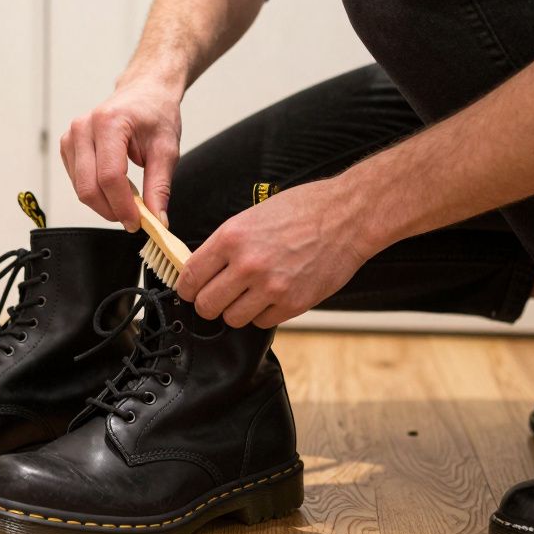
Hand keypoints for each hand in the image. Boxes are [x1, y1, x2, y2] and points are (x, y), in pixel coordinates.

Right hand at [60, 78, 182, 230]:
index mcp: (109, 122)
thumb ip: (159, 186)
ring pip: (81, 188)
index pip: (110, 177)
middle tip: (133, 219)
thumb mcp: (166, 149)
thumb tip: (156, 219)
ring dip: (104, 204)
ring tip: (128, 200)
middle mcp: (84, 127)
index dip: (122, 206)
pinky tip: (114, 188)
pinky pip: (77, 182)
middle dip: (111, 210)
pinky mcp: (67, 146)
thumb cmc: (155, 113)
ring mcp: (71, 136)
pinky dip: (96, 193)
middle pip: (89, 187)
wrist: (144, 91)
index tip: (137, 223)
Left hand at [176, 179, 376, 327]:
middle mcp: (248, 264)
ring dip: (236, 310)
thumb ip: (225, 246)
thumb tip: (201, 270)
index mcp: (232, 238)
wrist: (347, 216)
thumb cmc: (302, 210)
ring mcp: (271, 287)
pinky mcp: (293, 303)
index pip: (191, 277)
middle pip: (207, 305)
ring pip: (232, 319)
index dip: (187, 288)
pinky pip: (261, 322)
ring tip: (248, 295)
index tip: (190, 291)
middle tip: (217, 297)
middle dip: (208, 304)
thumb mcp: (251, 217)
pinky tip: (272, 296)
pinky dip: (263, 314)